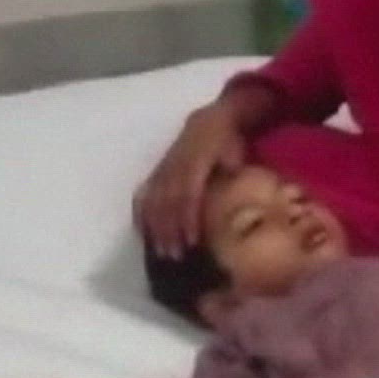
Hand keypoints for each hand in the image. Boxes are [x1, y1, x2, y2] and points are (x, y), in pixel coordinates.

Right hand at [136, 104, 245, 256]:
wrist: (208, 121)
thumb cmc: (227, 141)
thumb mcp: (235, 151)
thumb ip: (233, 171)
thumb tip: (236, 192)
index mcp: (194, 163)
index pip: (189, 196)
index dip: (189, 219)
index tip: (193, 241)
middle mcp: (173, 169)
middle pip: (168, 205)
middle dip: (171, 232)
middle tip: (176, 256)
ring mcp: (162, 172)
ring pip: (154, 203)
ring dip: (156, 229)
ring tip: (161, 253)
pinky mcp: (156, 173)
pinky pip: (144, 196)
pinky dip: (141, 215)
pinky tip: (142, 233)